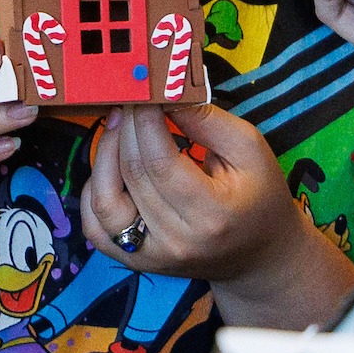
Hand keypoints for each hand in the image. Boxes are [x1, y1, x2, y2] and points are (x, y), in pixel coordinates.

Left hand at [78, 103, 353, 325]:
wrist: (260, 254)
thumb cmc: (260, 196)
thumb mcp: (250, 150)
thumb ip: (208, 121)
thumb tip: (165, 95)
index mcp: (212, 214)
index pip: (160, 161)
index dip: (145, 120)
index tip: (145, 91)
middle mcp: (177, 240)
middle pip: (132, 174)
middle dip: (126, 128)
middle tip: (130, 99)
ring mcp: (151, 256)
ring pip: (103, 200)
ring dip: (103, 155)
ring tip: (118, 127)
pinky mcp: (135, 261)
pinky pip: (94, 226)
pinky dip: (94, 192)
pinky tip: (110, 168)